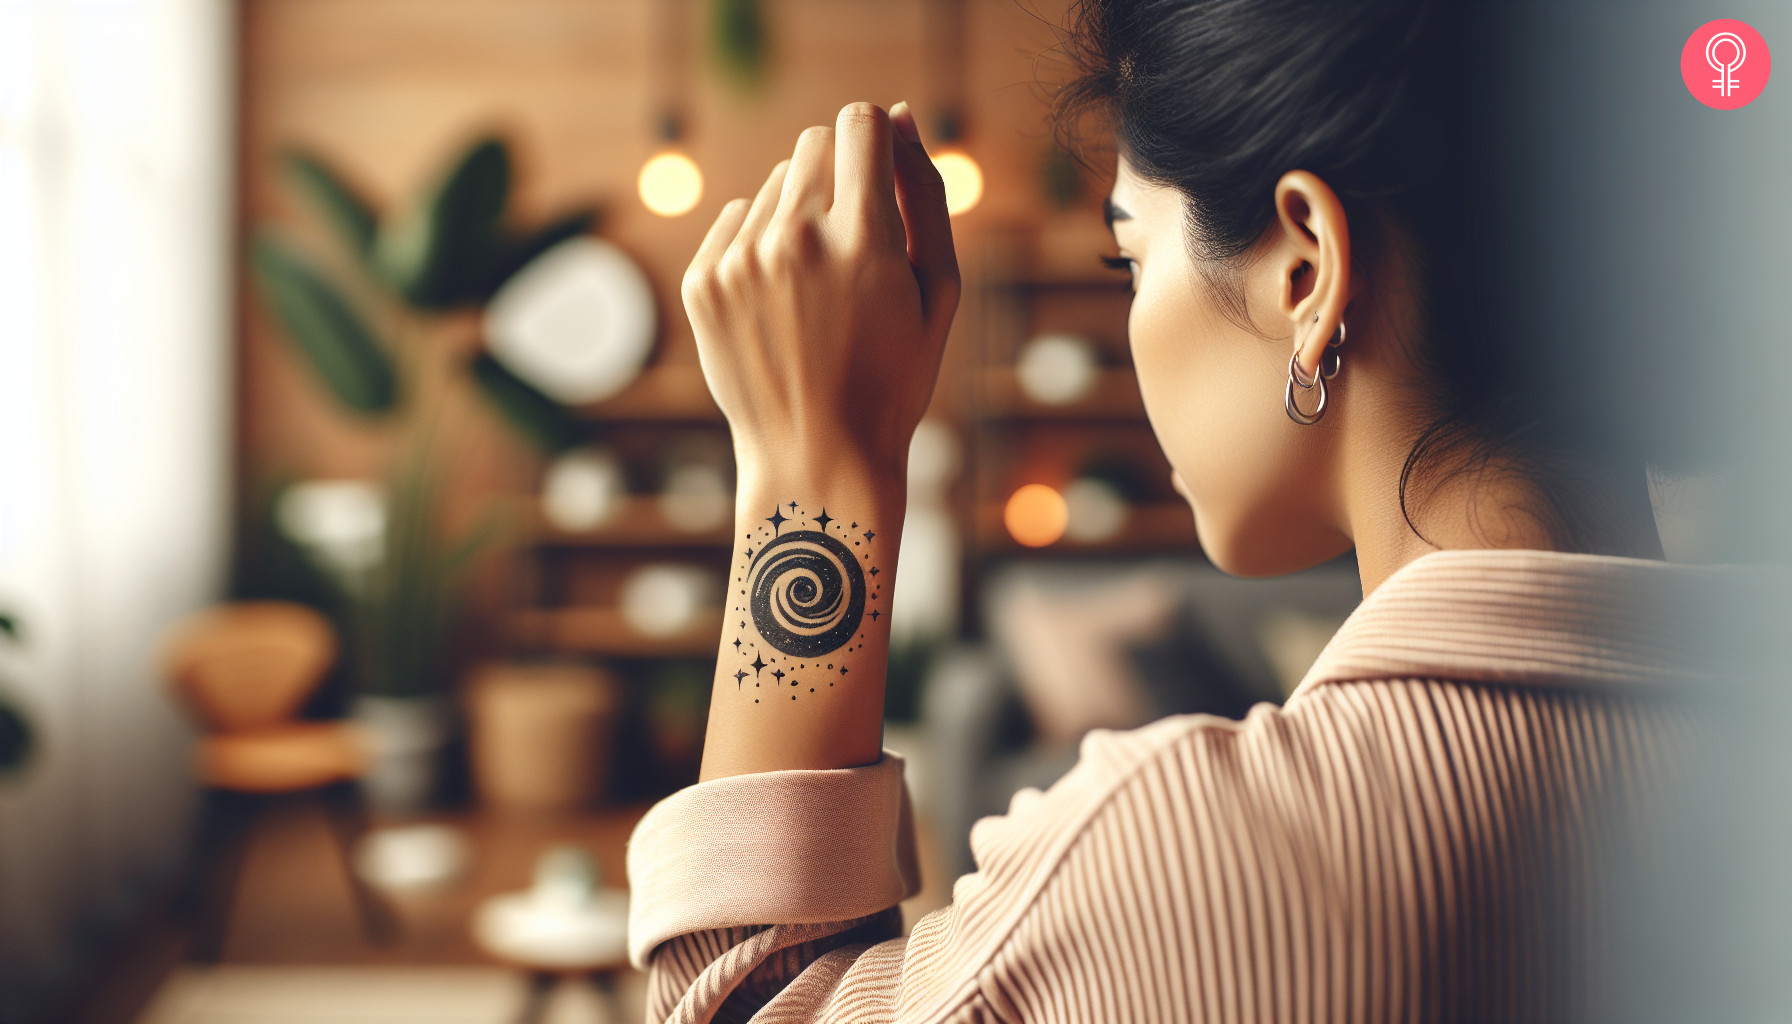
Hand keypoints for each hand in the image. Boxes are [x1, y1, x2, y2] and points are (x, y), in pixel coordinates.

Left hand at [682, 102, 959, 482]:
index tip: (883, 174)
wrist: (817, 459)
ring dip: (800, 214)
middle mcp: (794, 239)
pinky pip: (736, 221)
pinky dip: (760, 244)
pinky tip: (781, 302)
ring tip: (818, 289)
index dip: (878, 141)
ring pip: (776, 185)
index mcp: (863, 238)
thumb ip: (924, 194)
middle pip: (815, 144)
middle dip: (841, 175)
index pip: (861, 124)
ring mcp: (740, 261)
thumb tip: (899, 118)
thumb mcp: (939, 291)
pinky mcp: (702, 282)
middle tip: (855, 245)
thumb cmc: (892, 379)